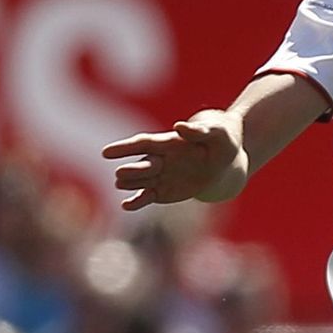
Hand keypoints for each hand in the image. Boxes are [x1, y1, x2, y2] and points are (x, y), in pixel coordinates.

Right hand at [103, 110, 247, 210]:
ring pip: (140, 180)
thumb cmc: (221, 140)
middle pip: (142, 164)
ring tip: (120, 185)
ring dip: (130, 183)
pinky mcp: (163, 190)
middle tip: (121, 174)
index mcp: (169, 142)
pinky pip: (147, 196)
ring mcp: (160, 175)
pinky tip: (126, 206)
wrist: (225, 160)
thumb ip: (198, 131)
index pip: (144, 144)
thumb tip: (180, 126)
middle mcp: (159, 158)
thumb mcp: (216, 134)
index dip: (125, 148)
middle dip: (133, 169)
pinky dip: (137, 201)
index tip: (107, 152)